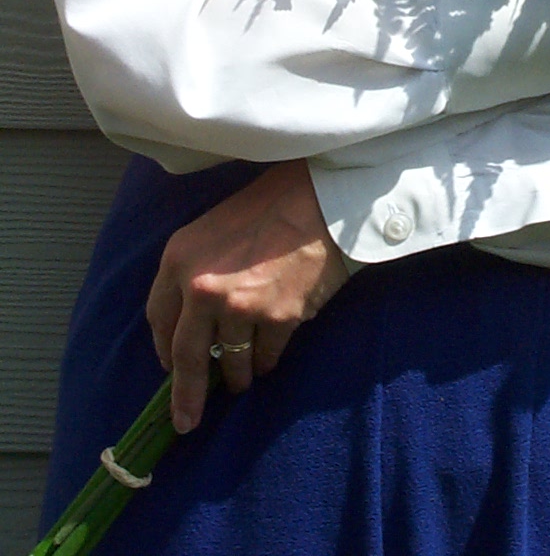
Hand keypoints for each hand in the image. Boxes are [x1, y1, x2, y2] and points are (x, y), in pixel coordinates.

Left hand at [146, 158, 350, 432]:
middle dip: (186, 395)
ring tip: (245, 375)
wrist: (320, 197)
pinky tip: (273, 349)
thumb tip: (192, 324)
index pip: (159, 319)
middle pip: (186, 356)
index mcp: (179, 259)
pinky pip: (267, 355)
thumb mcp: (213, 229)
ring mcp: (240, 305)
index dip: (164, 349)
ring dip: (237, 373)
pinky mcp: (277, 318)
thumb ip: (194, 271)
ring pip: (231, 362)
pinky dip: (269, 357)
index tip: (170, 369)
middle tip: (186, 422)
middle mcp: (202, 287)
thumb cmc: (269, 205)